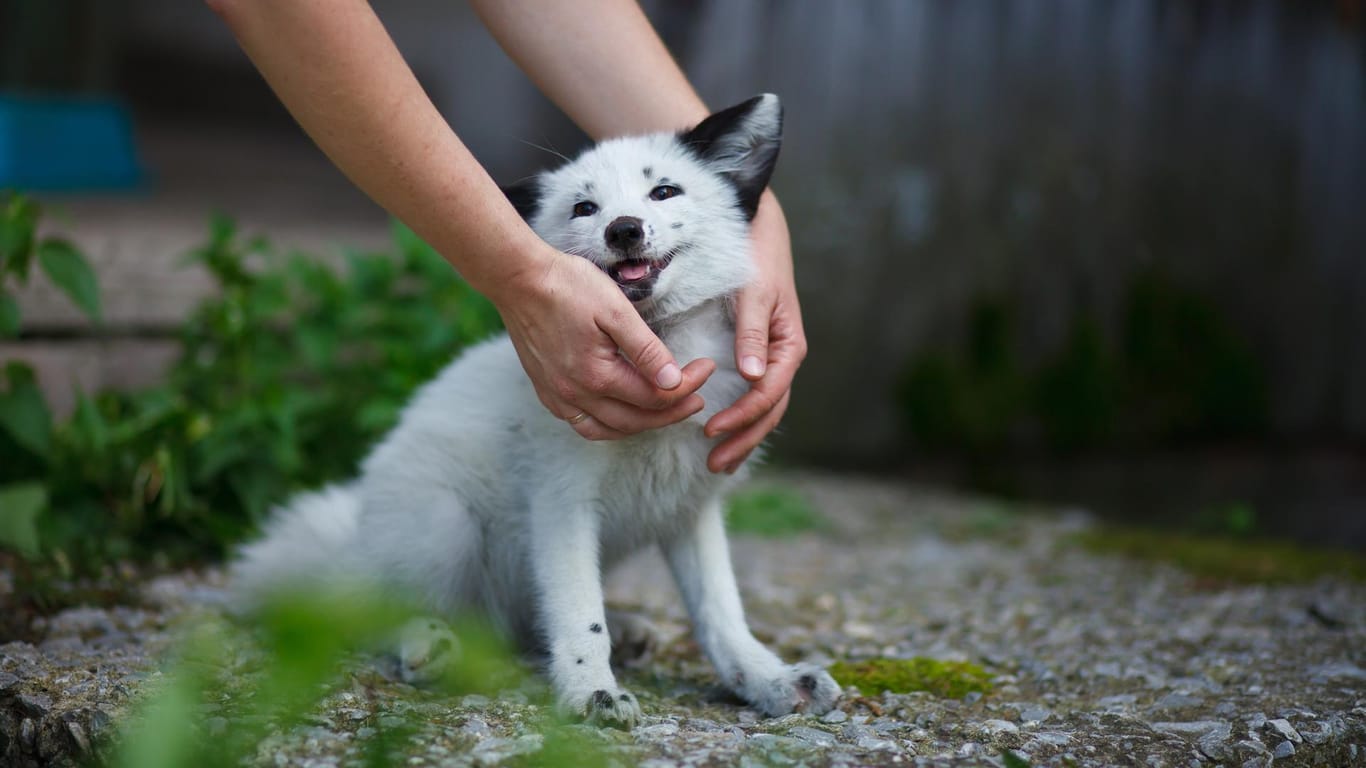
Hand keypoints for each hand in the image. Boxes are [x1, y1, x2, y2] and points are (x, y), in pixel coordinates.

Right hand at [489, 240, 715, 439]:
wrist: (518, 279)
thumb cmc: (568, 286)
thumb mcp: (616, 310)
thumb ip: (647, 349)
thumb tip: (674, 381)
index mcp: (597, 375)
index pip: (655, 396)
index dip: (687, 385)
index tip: (707, 367)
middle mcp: (576, 394)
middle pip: (636, 420)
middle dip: (673, 411)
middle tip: (698, 396)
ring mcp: (558, 396)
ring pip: (609, 429)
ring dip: (642, 424)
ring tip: (667, 410)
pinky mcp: (546, 391)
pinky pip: (583, 423)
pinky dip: (610, 425)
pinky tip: (623, 412)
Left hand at [705, 192, 806, 471]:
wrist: (757, 229)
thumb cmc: (757, 258)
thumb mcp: (755, 293)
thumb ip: (753, 332)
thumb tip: (752, 376)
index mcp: (789, 345)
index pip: (769, 393)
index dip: (742, 415)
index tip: (711, 430)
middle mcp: (783, 357)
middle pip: (770, 410)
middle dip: (744, 438)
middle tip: (714, 463)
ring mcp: (771, 358)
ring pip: (764, 408)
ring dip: (743, 436)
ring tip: (718, 462)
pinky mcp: (756, 354)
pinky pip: (753, 394)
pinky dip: (740, 417)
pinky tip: (722, 434)